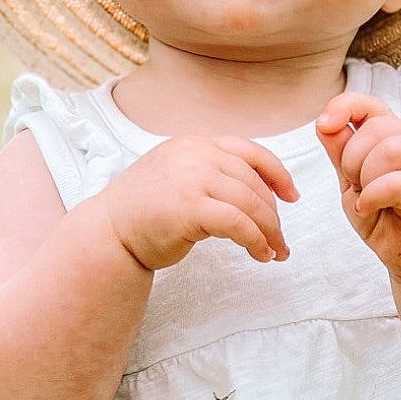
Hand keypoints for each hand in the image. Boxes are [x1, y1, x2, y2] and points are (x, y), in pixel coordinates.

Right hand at [101, 135, 297, 270]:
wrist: (108, 234)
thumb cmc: (143, 214)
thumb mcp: (178, 178)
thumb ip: (209, 174)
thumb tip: (252, 192)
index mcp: (194, 144)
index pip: (249, 152)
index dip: (277, 174)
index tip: (291, 196)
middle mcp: (195, 153)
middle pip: (254, 182)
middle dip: (274, 214)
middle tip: (281, 241)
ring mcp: (192, 178)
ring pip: (251, 203)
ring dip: (270, 231)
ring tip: (275, 252)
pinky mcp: (191, 207)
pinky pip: (240, 224)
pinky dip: (256, 241)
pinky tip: (259, 255)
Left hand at [316, 92, 400, 279]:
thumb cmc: (387, 217)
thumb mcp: (354, 182)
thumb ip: (342, 152)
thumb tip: (324, 122)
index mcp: (398, 134)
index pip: (371, 104)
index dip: (344, 106)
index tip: (324, 125)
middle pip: (376, 128)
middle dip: (352, 158)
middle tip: (356, 186)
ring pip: (391, 149)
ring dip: (366, 176)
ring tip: (366, 196)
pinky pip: (398, 183)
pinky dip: (374, 196)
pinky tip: (369, 208)